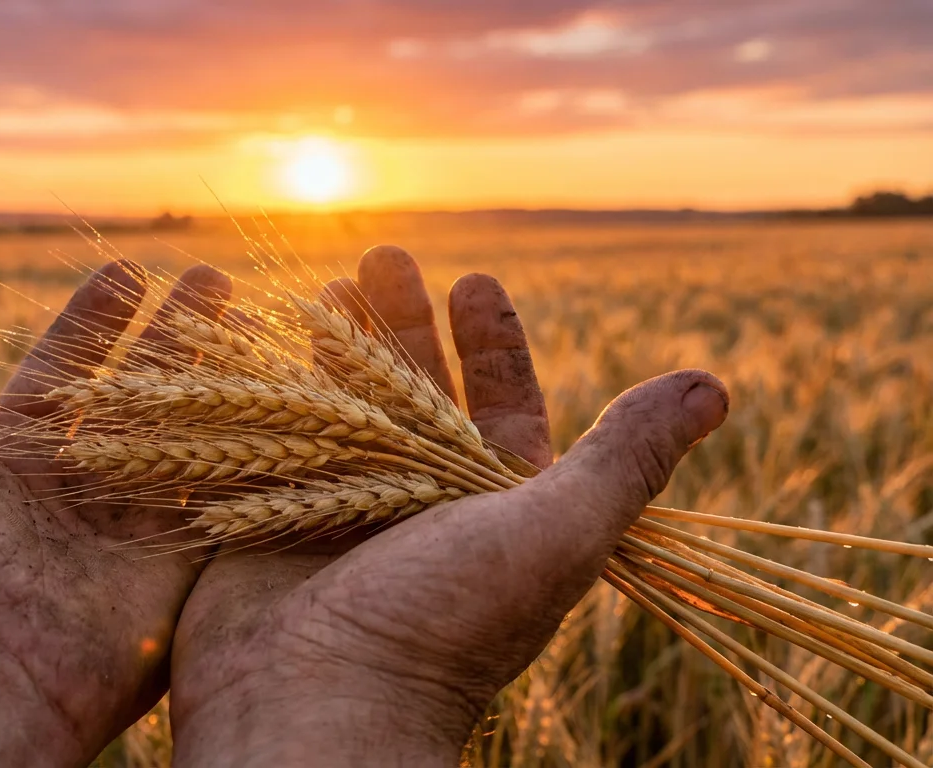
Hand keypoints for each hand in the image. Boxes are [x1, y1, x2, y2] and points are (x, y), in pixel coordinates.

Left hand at [0, 262, 230, 765]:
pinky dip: (263, 456)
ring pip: (193, 435)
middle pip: (140, 393)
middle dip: (178, 335)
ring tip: (264, 319)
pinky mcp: (179, 570)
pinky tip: (299, 401)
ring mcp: (133, 531)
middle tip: (216, 279)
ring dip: (229, 378)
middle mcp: (79, 491)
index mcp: (12, 460)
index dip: (94, 320)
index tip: (127, 271)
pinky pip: (230, 502)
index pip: (64, 371)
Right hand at [170, 246, 729, 765]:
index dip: (495, 345)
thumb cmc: (444, 623)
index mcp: (491, 511)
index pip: (501, 409)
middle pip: (415, 394)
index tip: (475, 280)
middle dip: (404, 323)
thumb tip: (714, 386)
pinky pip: (277, 439)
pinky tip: (263, 341)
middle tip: (384, 255)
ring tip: (326, 285)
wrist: (315, 703)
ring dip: (338, 345)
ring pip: (343, 408)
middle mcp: (419, 509)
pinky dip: (272, 389)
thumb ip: (625, 461)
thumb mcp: (554, 534)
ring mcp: (342, 512)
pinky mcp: (271, 520)